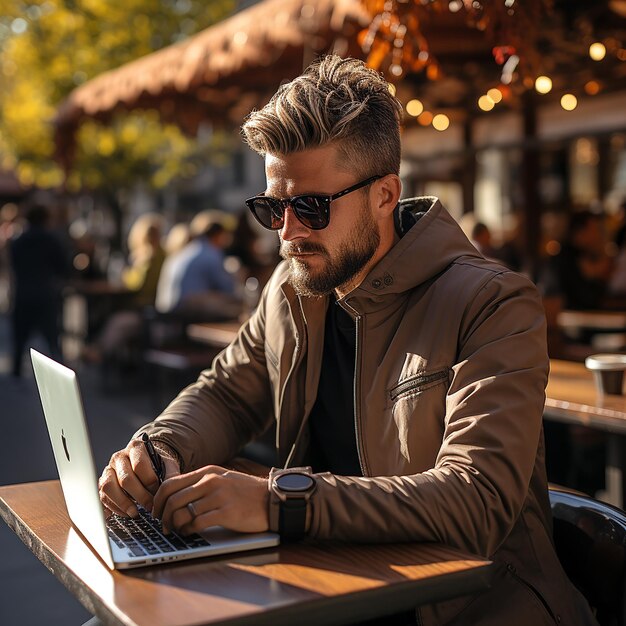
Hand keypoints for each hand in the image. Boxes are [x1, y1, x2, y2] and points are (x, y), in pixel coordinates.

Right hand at [98, 439, 179, 516]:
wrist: (145, 464)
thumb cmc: (157, 465)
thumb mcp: (167, 464)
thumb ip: (171, 474)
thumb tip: (173, 488)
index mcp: (136, 447)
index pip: (140, 465)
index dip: (150, 482)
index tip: (158, 493)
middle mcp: (119, 457)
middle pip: (125, 479)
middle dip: (139, 496)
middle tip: (150, 507)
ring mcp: (108, 470)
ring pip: (109, 487)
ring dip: (123, 503)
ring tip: (136, 513)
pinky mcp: (102, 484)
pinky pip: (103, 498)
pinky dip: (115, 508)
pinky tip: (127, 513)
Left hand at [152, 465, 268, 534]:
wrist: (272, 499)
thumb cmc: (246, 492)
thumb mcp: (223, 479)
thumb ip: (202, 483)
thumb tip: (176, 496)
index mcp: (208, 472)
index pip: (171, 483)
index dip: (158, 500)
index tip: (156, 511)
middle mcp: (211, 481)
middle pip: (173, 498)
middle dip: (162, 516)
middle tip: (163, 526)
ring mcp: (219, 497)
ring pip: (182, 512)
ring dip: (175, 525)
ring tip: (177, 531)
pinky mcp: (226, 513)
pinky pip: (197, 523)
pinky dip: (188, 531)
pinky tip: (190, 533)